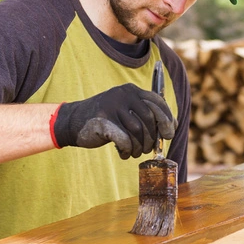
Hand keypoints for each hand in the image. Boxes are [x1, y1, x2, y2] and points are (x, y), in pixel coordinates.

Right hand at [51, 83, 175, 158]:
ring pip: (137, 132)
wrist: (72, 122)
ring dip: (139, 147)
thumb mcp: (126, 111)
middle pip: (149, 119)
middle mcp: (123, 95)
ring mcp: (112, 106)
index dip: (167, 119)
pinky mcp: (102, 121)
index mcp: (131, 90)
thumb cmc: (106, 119)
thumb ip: (145, 114)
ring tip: (134, 152)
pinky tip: (124, 153)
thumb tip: (171, 127)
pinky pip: (125, 139)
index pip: (158, 102)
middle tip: (148, 149)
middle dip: (152, 138)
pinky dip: (127, 150)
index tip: (169, 134)